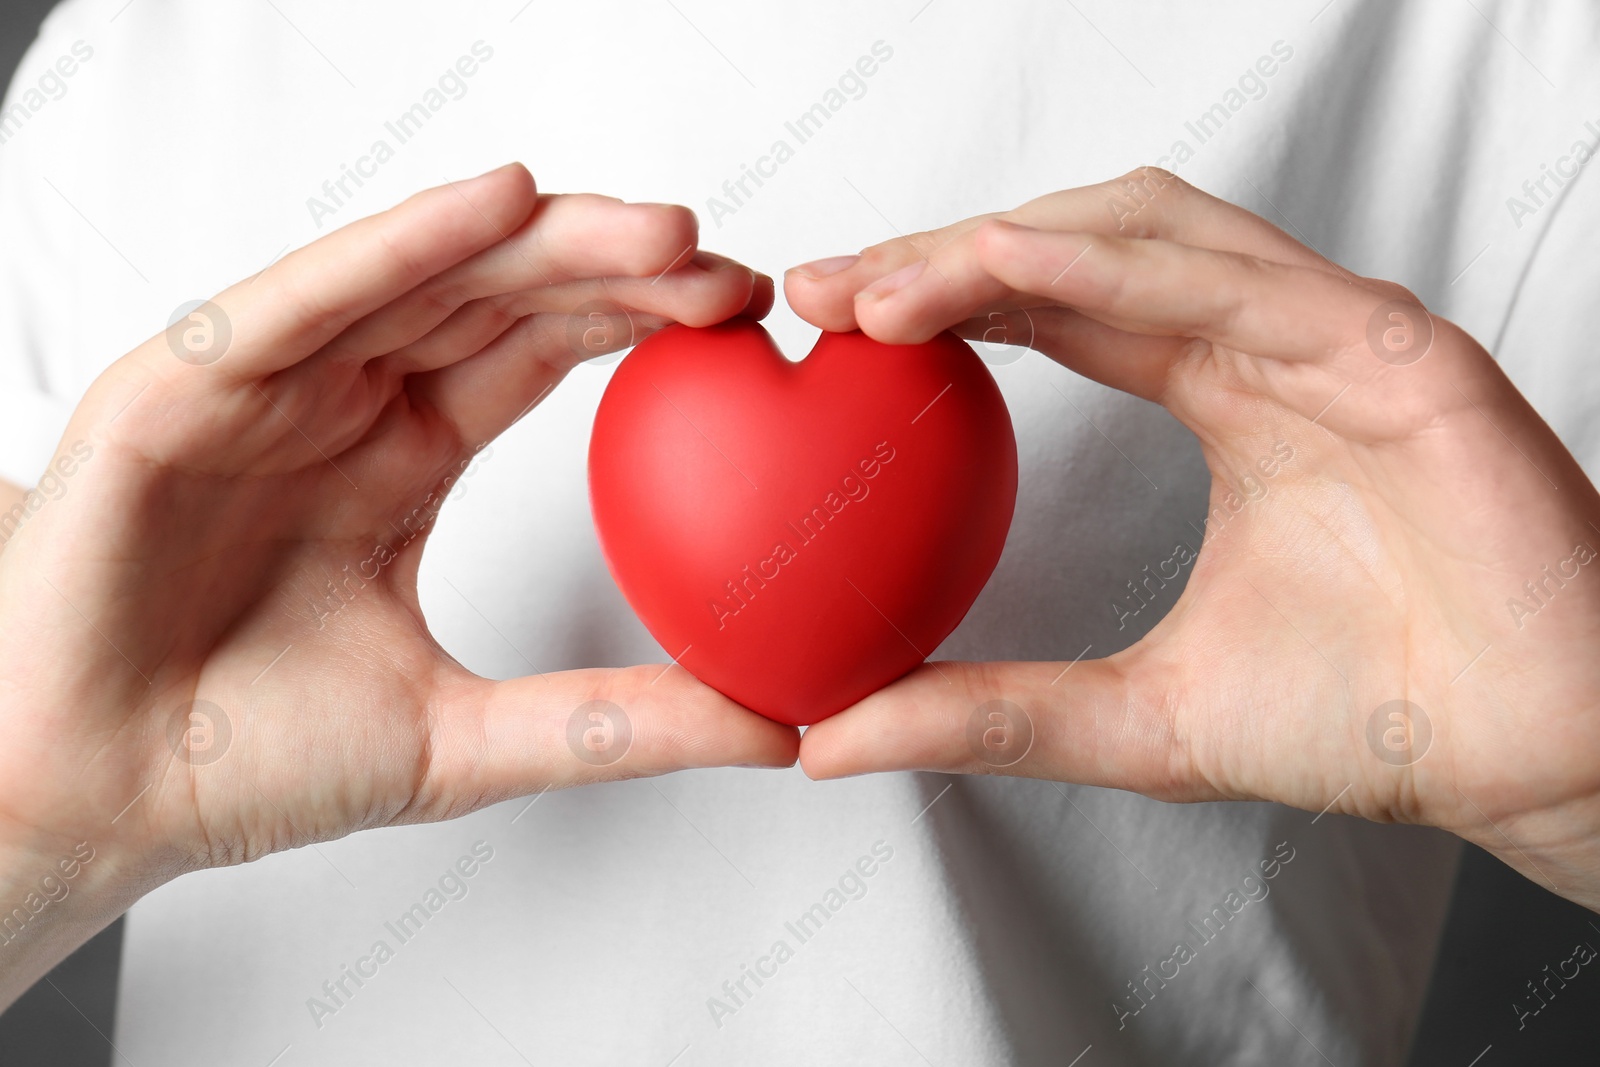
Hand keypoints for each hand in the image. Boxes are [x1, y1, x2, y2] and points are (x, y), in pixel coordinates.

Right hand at [0, 164, 797, 1004]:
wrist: (97, 803)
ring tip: (654, 231)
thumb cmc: (244, 761)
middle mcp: (340, 405)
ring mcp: (266, 388)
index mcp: (401, 459)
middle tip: (722, 263)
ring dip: (539, 243)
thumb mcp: (467, 739)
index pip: (536, 354)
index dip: (637, 322)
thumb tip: (771, 731)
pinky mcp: (181, 389)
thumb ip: (612, 726)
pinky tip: (492, 209)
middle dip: (612, 270)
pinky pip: (301, 301)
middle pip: (495, 298)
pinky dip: (395, 248)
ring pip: (417, 278)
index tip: (739, 314)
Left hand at [786, 169, 1599, 910]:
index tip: (830, 327)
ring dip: (1007, 242)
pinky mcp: (1395, 350)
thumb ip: (990, 713)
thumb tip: (829, 738)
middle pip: (1081, 247)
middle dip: (946, 255)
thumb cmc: (1366, 718)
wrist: (1525, 758)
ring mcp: (1332, 334)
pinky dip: (1115, 263)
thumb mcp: (1135, 720)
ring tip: (889, 290)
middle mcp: (1269, 344)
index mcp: (1221, 391)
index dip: (942, 301)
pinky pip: (1240, 279)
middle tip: (826, 289)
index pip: (1056, 309)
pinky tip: (1011, 271)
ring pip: (1150, 232)